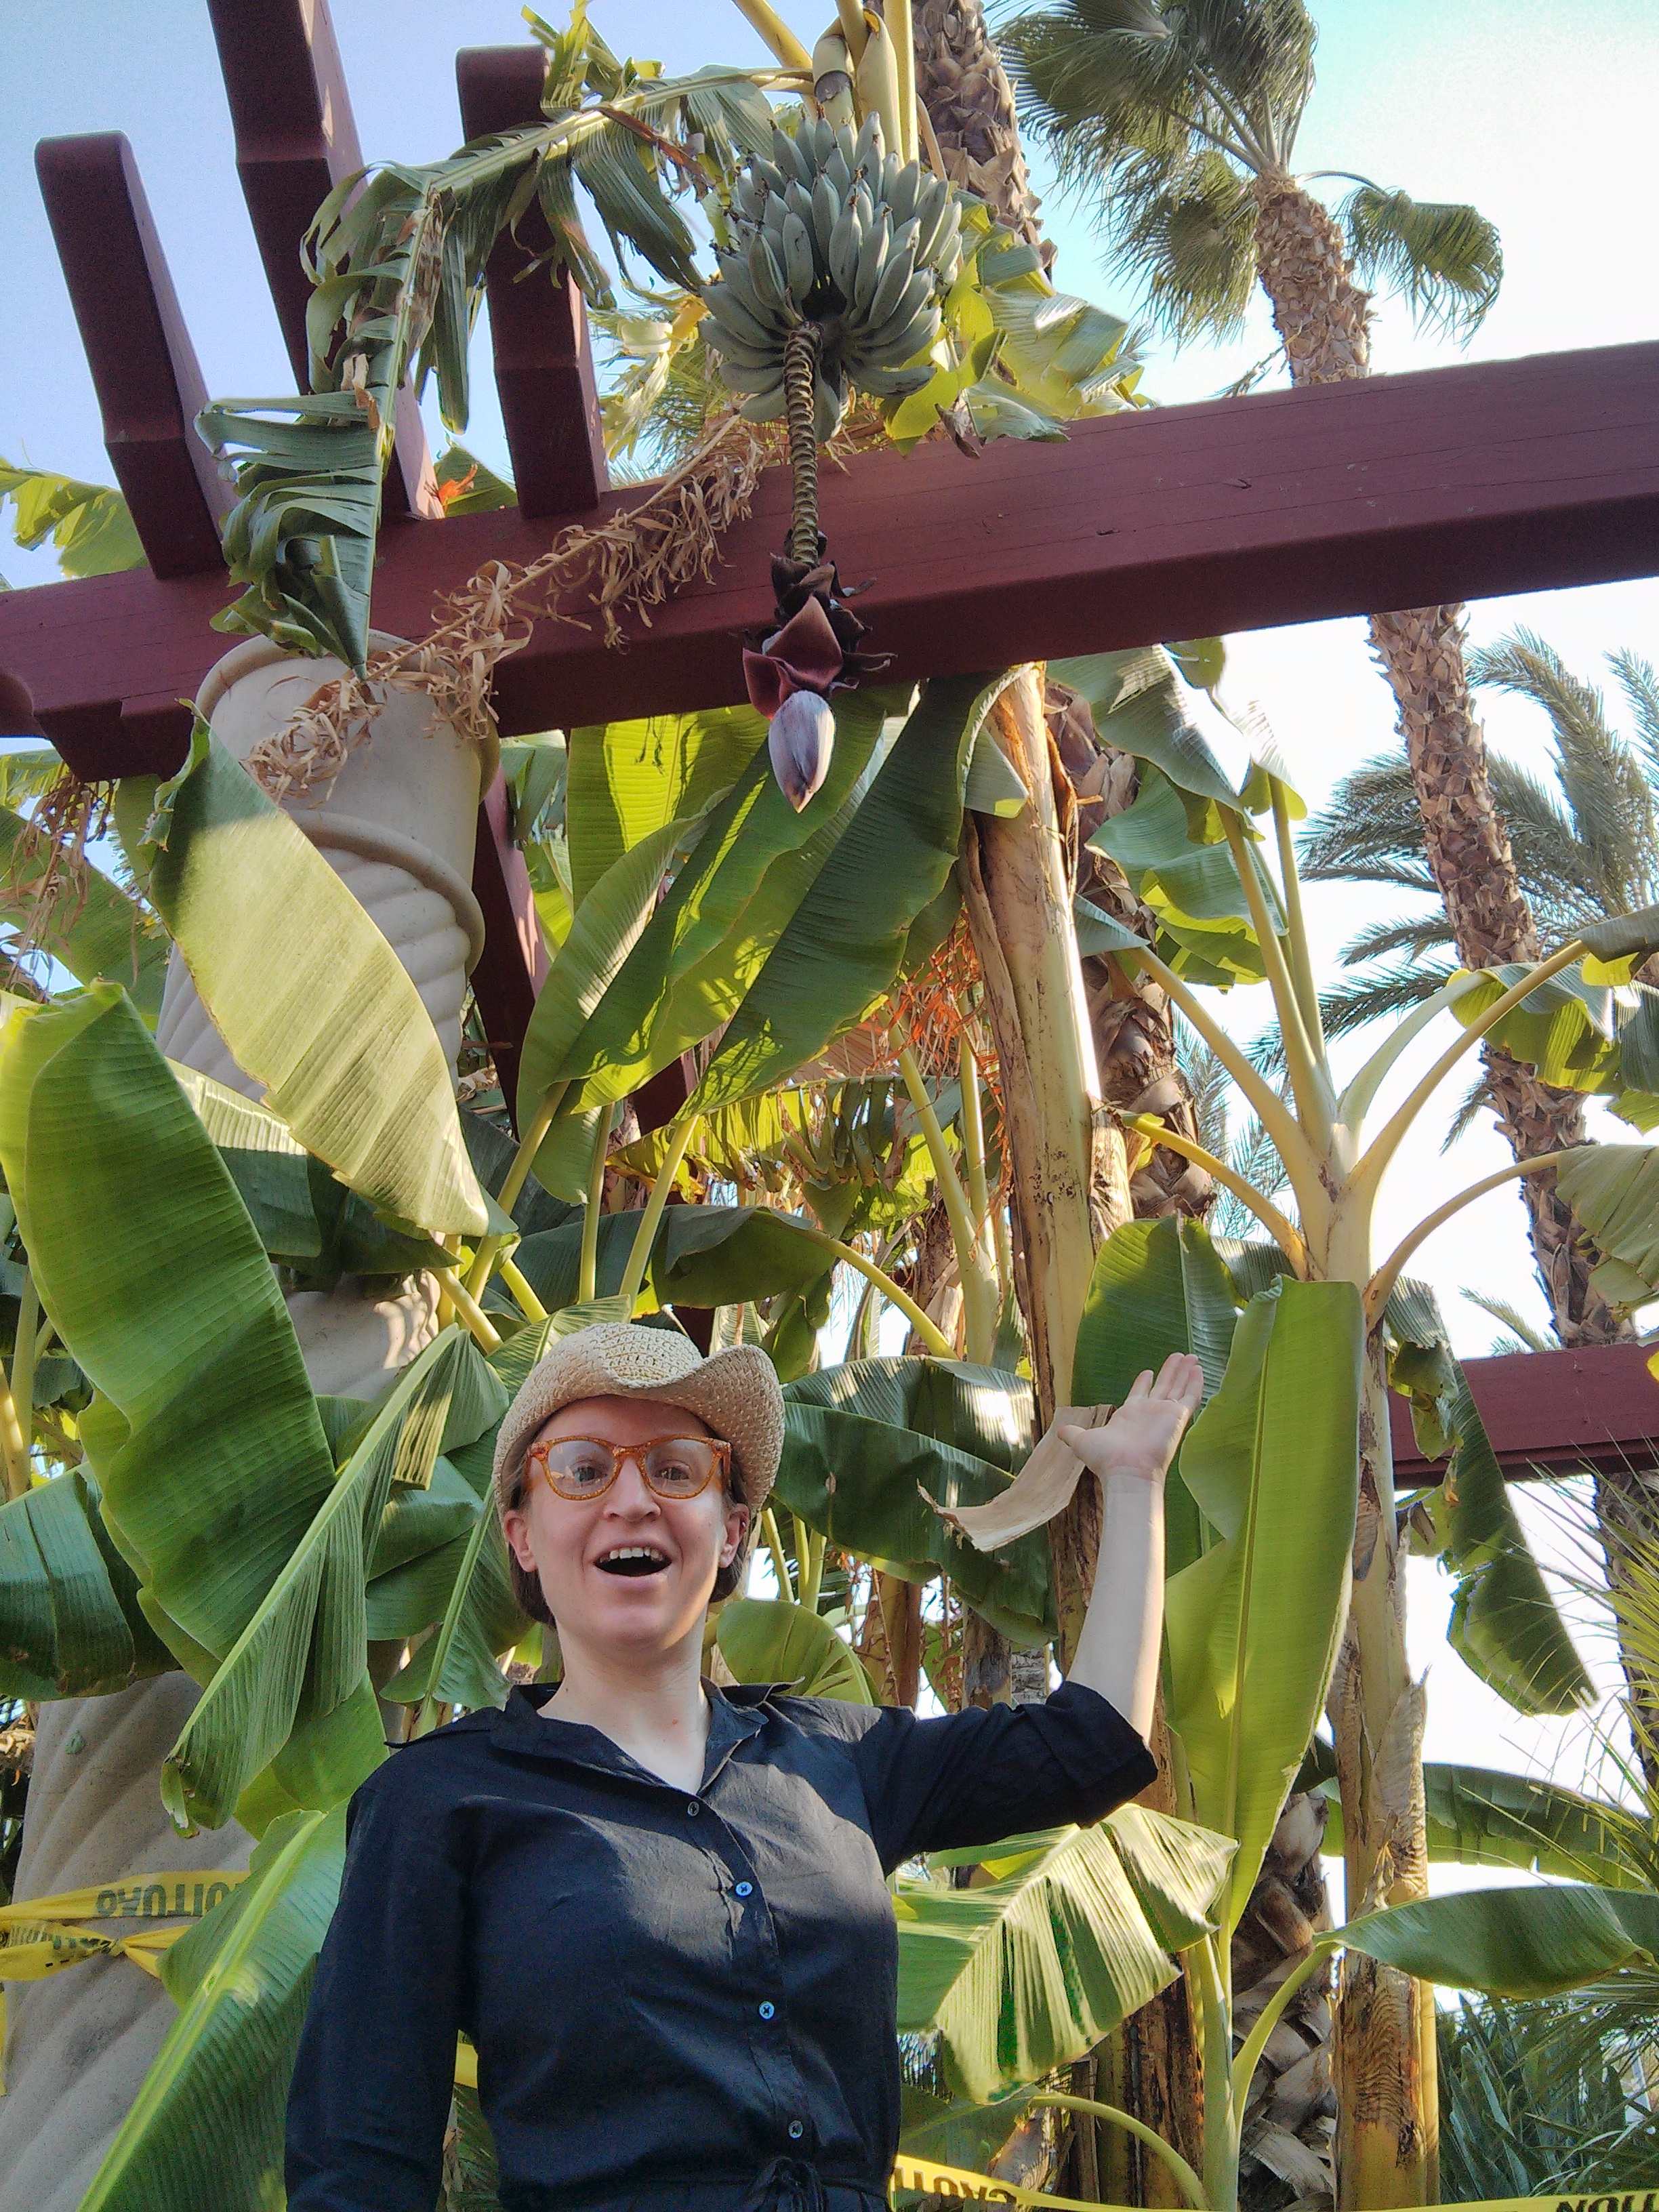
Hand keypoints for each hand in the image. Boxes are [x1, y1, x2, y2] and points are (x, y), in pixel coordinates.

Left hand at [1060, 1353, 1203, 1488]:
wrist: (1126, 1471)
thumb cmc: (1106, 1459)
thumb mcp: (1082, 1441)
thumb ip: (1073, 1433)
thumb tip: (1059, 1432)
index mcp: (1129, 1416)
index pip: (1140, 1394)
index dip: (1145, 1382)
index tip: (1149, 1371)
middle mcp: (1150, 1413)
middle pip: (1163, 1386)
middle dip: (1171, 1372)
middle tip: (1179, 1357)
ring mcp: (1165, 1414)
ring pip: (1178, 1387)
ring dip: (1185, 1372)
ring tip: (1192, 1356)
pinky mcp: (1178, 1416)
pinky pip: (1190, 1396)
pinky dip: (1195, 1383)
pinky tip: (1198, 1369)